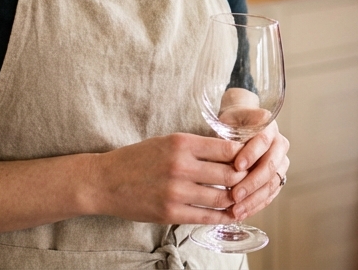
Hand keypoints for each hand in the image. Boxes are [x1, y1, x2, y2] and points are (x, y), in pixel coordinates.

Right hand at [90, 133, 247, 224]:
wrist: (106, 181)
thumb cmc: (138, 159)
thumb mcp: (168, 142)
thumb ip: (197, 147)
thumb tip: (232, 152)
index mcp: (182, 143)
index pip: (228, 148)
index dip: (245, 156)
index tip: (250, 159)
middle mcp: (181, 166)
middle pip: (230, 174)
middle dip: (245, 179)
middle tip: (252, 181)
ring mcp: (176, 191)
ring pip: (222, 197)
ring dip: (236, 199)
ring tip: (243, 198)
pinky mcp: (170, 213)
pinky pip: (206, 216)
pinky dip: (222, 216)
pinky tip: (229, 214)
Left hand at [226, 119, 289, 221]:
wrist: (239, 128)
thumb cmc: (230, 125)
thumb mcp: (227, 122)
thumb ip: (228, 133)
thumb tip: (221, 149)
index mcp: (269, 127)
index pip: (264, 141)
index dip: (251, 154)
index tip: (237, 166)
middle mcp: (279, 144)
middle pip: (270, 165)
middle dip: (252, 182)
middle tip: (235, 195)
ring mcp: (280, 163)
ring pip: (271, 183)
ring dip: (254, 199)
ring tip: (236, 210)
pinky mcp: (277, 179)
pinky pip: (270, 195)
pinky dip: (256, 205)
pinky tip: (241, 213)